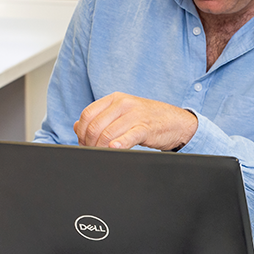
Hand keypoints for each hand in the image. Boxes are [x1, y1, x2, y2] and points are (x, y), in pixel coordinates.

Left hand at [74, 92, 197, 151]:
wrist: (176, 121)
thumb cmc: (146, 119)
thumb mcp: (121, 113)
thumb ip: (99, 118)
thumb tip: (76, 127)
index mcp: (114, 99)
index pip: (87, 114)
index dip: (81, 131)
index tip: (83, 143)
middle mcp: (123, 104)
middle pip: (95, 126)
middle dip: (89, 143)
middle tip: (91, 152)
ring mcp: (135, 115)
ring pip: (108, 133)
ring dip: (100, 148)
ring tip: (101, 154)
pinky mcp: (146, 127)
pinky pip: (129, 136)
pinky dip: (119, 144)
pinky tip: (114, 149)